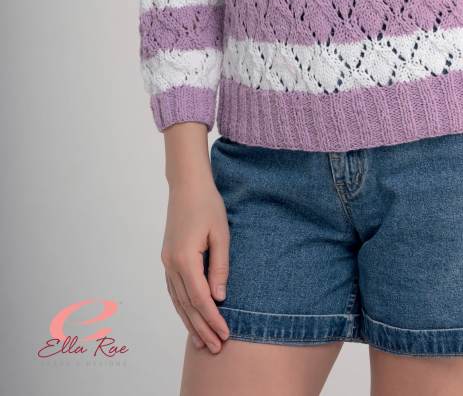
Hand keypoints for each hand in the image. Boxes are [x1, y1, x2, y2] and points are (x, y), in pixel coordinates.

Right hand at [161, 175, 230, 353]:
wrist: (187, 185)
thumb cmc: (208, 205)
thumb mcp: (221, 234)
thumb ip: (219, 266)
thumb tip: (220, 298)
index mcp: (184, 259)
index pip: (200, 298)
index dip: (213, 319)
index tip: (226, 334)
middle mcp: (171, 264)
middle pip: (187, 305)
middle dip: (202, 328)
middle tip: (216, 348)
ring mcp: (167, 262)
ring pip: (177, 300)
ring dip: (190, 322)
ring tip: (203, 341)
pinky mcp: (168, 258)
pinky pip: (174, 290)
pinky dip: (182, 307)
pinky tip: (190, 316)